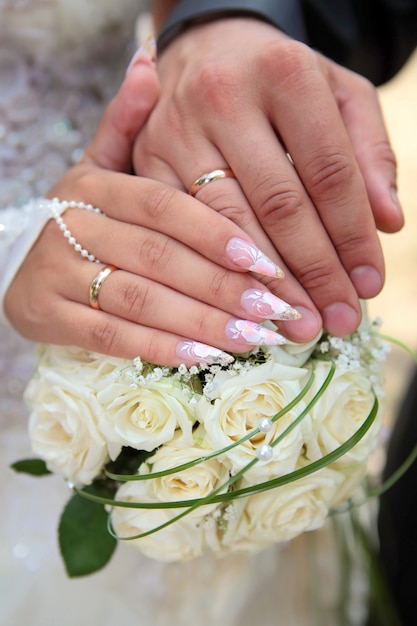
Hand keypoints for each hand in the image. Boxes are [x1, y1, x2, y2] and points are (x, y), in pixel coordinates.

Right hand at [5, 55, 315, 364]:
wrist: (21, 260)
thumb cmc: (86, 216)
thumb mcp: (100, 164)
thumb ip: (125, 123)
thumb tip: (147, 60)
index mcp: (95, 184)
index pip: (163, 206)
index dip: (215, 234)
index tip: (266, 262)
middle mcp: (74, 225)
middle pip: (158, 257)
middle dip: (222, 287)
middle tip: (277, 309)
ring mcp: (57, 273)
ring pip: (140, 300)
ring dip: (201, 322)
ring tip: (254, 338)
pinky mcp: (48, 316)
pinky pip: (111, 337)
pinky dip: (162, 348)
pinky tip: (208, 357)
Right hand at [133, 17, 402, 336]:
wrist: (203, 52)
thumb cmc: (278, 81)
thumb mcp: (337, 93)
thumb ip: (370, 151)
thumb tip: (388, 221)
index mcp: (283, 70)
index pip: (330, 170)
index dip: (353, 235)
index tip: (368, 284)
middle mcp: (222, 96)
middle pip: (279, 202)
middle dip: (313, 270)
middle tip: (337, 319)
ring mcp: (175, 130)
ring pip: (227, 223)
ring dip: (266, 284)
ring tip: (297, 324)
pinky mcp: (143, 161)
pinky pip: (180, 231)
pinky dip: (214, 272)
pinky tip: (243, 305)